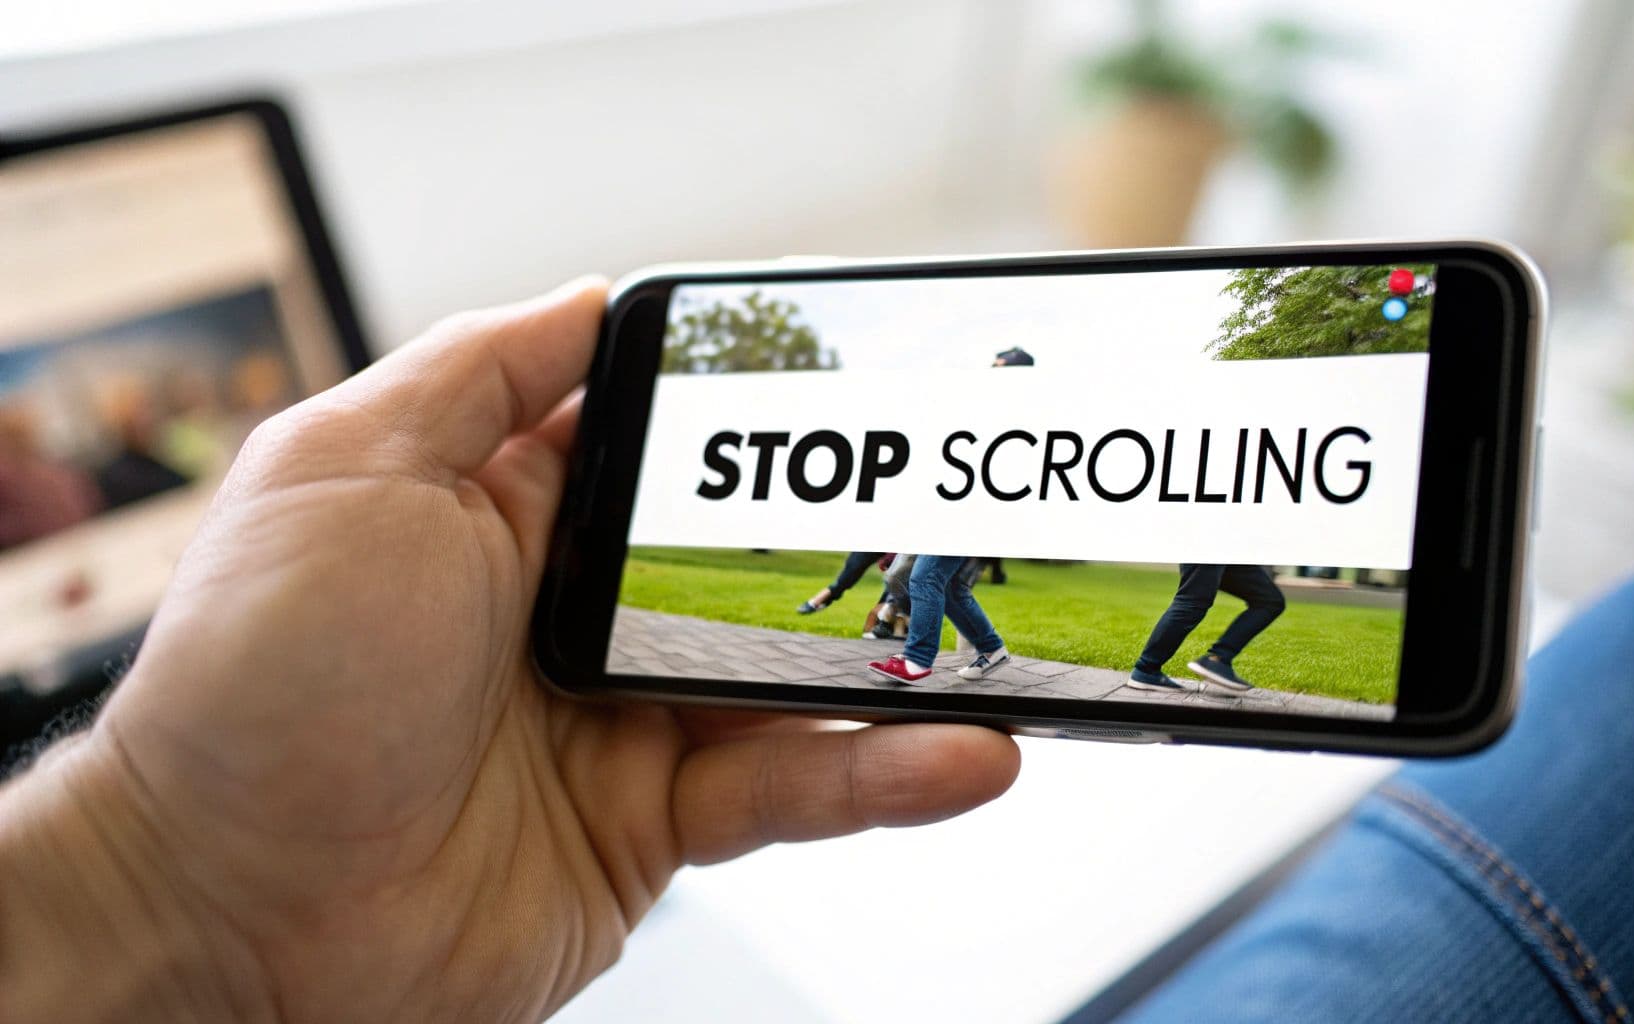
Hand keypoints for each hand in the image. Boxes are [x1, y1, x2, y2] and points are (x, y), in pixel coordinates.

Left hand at [0, 280, 1019, 1021]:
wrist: (233, 918)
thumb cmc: (259, 686)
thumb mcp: (346, 469)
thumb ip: (478, 372)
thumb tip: (592, 298)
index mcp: (506, 508)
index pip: (660, 436)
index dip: (753, 407)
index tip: (857, 377)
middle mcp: (575, 609)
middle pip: (752, 551)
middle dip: (857, 532)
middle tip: (961, 508)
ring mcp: (623, 720)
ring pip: (793, 673)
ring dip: (901, 661)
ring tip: (995, 639)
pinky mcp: (657, 824)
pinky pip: (790, 787)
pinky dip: (882, 775)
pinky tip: (960, 754)